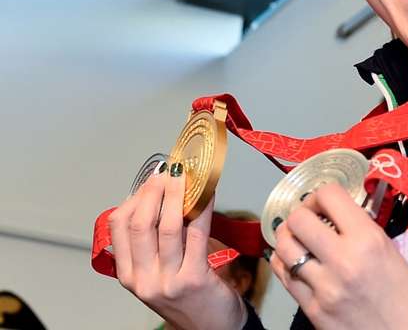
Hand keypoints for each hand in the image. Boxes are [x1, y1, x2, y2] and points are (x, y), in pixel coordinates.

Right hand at [107, 164, 246, 329]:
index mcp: (128, 275)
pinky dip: (202, 209)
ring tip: (185, 176)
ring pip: (168, 227)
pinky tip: (208, 194)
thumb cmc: (187, 297)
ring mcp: (167, 280)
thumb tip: (157, 198)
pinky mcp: (194, 279)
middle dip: (154, 191)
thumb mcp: (156, 274)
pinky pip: (197, 235)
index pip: (117, 227)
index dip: (133, 198)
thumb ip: (151, 244)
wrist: (211, 327)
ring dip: (177, 195)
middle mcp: (142, 280)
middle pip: (141, 224)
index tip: (150, 180)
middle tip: (168, 172)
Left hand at [270, 183, 407, 329]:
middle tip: (310, 221)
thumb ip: (360, 229)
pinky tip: (296, 262)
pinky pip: (284, 276)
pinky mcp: (312, 309)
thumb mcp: (389, 250)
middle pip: (297, 219)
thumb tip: (333, 216)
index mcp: (368, 240)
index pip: (329, 195)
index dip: (321, 195)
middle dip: (301, 215)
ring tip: (300, 241)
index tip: (324, 204)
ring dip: (289, 238)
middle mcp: (343, 259)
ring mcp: (324, 287)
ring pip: (283, 247)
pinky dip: (285, 263)